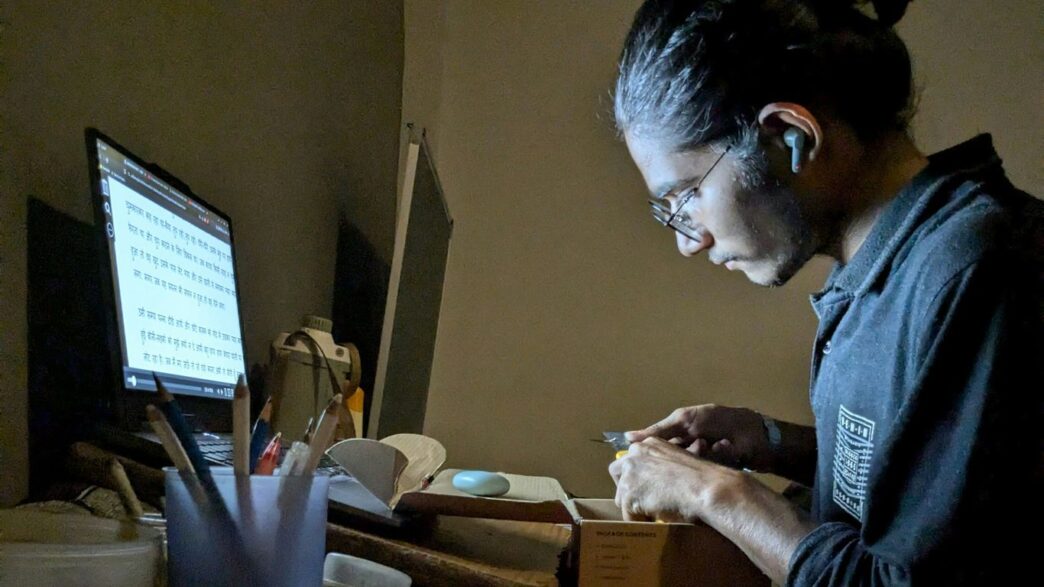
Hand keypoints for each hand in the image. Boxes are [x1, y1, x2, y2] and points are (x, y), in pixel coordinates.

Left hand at [608, 437, 741, 521]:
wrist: (707, 487)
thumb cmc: (703, 478)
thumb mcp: (680, 462)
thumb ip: (664, 466)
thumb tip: (658, 482)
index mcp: (650, 443)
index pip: (631, 459)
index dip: (636, 477)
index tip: (645, 488)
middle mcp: (636, 452)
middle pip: (616, 472)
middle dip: (626, 488)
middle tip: (640, 502)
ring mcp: (630, 471)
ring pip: (621, 495)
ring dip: (633, 507)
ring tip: (651, 515)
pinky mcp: (629, 491)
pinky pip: (627, 513)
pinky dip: (638, 521)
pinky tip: (653, 522)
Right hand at [626, 405, 772, 471]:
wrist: (757, 434)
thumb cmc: (720, 421)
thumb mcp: (685, 420)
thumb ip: (658, 429)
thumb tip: (627, 437)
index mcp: (676, 438)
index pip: (655, 451)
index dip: (653, 458)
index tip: (648, 464)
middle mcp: (686, 452)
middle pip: (672, 462)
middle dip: (687, 454)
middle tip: (702, 443)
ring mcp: (701, 464)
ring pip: (689, 469)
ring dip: (704, 455)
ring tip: (718, 444)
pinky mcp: (714, 474)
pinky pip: (706, 473)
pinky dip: (718, 458)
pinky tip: (728, 448)